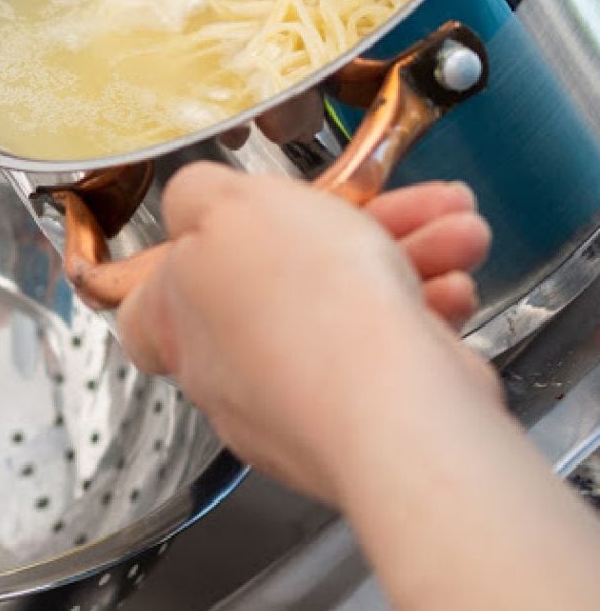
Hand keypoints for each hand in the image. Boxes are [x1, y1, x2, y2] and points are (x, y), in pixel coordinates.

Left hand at [119, 164, 494, 504]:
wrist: (395, 407)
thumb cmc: (308, 311)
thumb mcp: (230, 207)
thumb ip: (196, 194)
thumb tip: (192, 201)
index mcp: (183, 321)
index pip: (152, 304)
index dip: (184, 265)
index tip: (221, 236)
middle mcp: (233, 368)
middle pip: (280, 279)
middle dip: (348, 230)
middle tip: (398, 206)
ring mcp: (300, 397)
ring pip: (349, 306)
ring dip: (408, 257)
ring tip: (458, 232)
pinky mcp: (363, 416)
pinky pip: (389, 348)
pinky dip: (424, 309)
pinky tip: (454, 285)